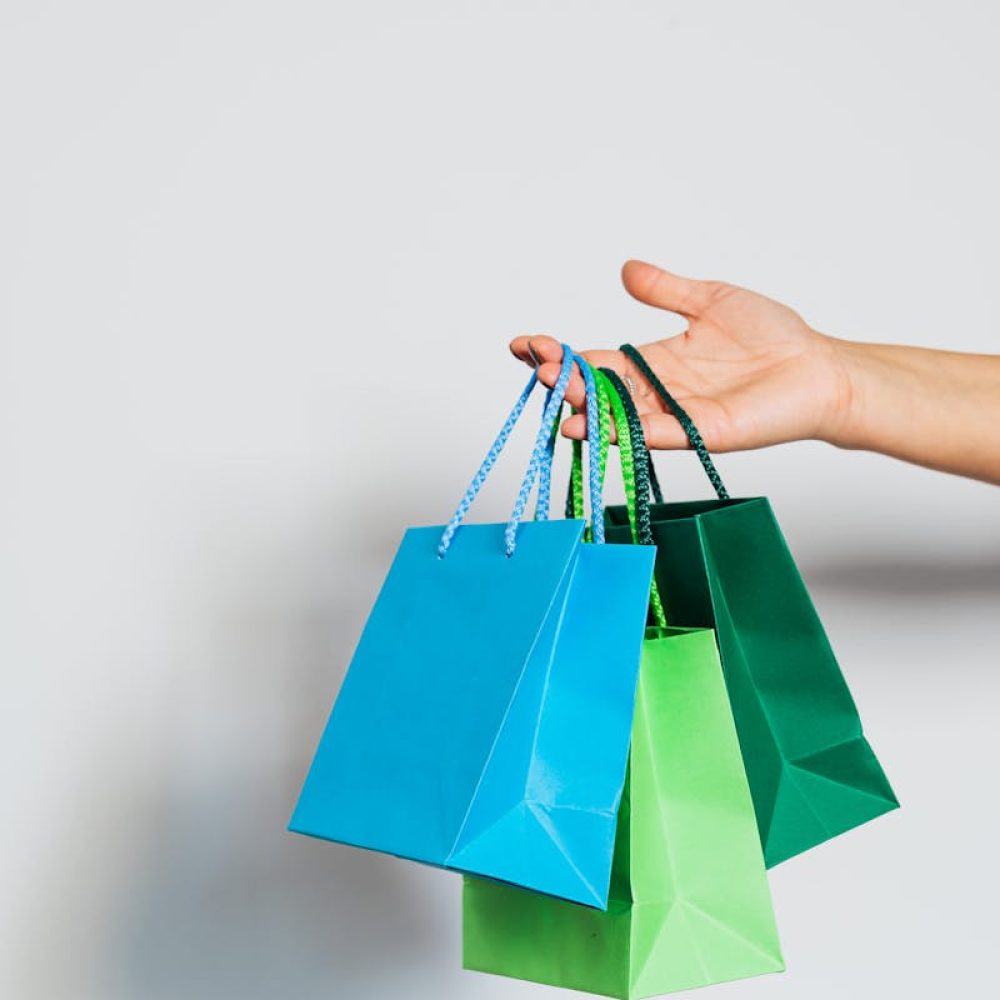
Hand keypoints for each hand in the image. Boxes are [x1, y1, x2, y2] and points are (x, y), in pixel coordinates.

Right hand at [511, 260, 852, 450]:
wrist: (818, 367)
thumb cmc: (773, 336)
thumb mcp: (710, 300)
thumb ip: (666, 290)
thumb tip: (626, 268)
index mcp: (653, 361)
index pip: (593, 359)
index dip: (558, 352)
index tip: (524, 342)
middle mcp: (655, 391)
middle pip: (594, 389)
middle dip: (560, 378)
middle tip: (536, 363)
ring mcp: (671, 416)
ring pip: (613, 414)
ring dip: (579, 406)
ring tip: (552, 390)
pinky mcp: (694, 434)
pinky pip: (648, 434)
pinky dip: (617, 430)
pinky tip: (586, 423)